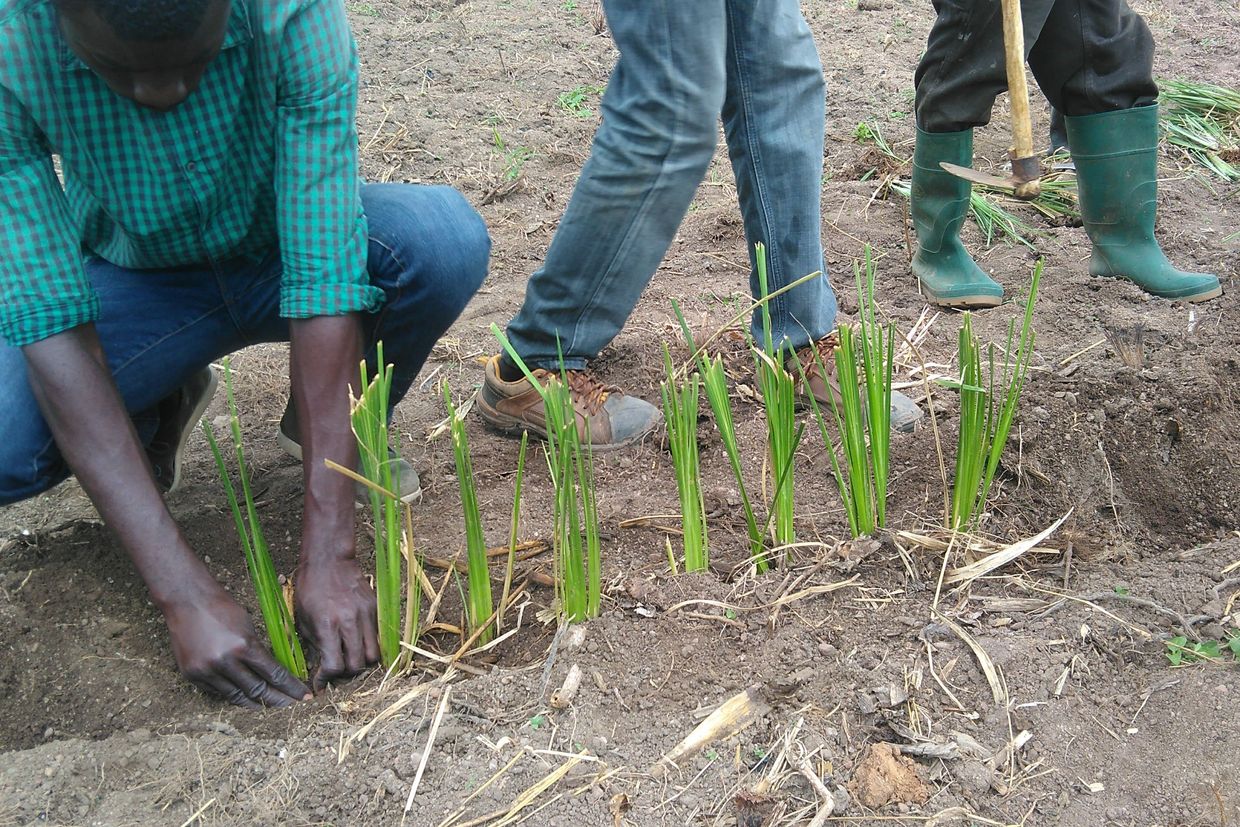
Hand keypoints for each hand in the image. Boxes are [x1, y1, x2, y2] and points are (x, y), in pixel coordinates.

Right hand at [165, 586, 310, 707]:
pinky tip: (244, 696)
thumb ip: (258, 650)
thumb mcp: (248, 626)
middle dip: (277, 700)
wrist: (187, 601)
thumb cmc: (222, 608)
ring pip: (237, 696)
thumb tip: (274, 673)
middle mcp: (225, 661)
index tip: (303, 695)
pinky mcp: (192, 675)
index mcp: (244, 646)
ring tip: (268, 705)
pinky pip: (217, 692)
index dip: (291, 687)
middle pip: (257, 690)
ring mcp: (206, 670)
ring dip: (255, 702)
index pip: (274, 674)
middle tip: (290, 705)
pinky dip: (233, 694)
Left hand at [294, 556, 379, 690]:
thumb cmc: (309, 587)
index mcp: (327, 624)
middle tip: (336, 671)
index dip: (326, 679)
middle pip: (357, 665)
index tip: (321, 682)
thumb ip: (313, 645)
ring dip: (361, 662)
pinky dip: (369, 646)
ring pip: (373, 655)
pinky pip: (378, 637)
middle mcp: (349, 621)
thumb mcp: (302, 618)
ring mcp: (366, 615)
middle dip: (345, 674)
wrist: (329, 559)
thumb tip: (318, 667)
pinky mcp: (375, 608)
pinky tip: (357, 643)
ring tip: (349, 658)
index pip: (334, 666)